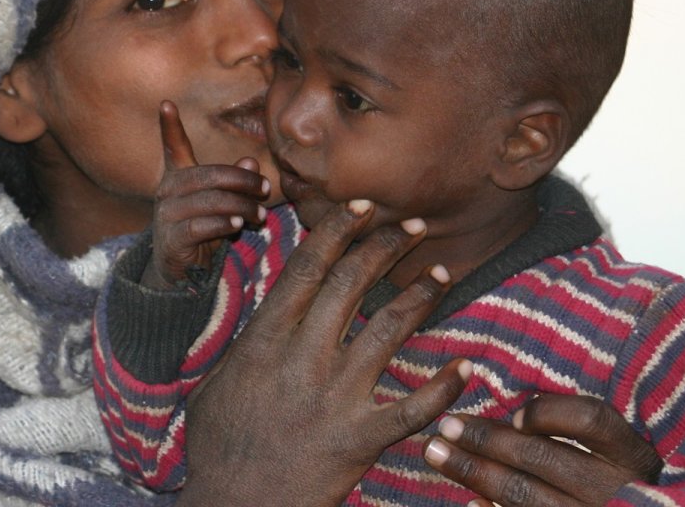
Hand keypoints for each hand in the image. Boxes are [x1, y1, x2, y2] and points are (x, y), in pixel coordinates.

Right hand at [141, 101, 269, 289]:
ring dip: (241, 206)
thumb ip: (234, 182)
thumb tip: (252, 159)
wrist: (179, 270)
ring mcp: (167, 214)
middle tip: (265, 189)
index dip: (169, 126)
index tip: (166, 103)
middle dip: (243, 180)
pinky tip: (238, 225)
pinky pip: (201, 225)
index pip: (173, 147)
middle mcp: (168, 191)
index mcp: (178, 177)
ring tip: (260, 215)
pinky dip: (223, 223)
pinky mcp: (172, 238)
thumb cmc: (202, 229)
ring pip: (210, 201)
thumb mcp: (220, 203)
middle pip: (210, 175)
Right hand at [176, 200, 470, 506]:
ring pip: (388, 329)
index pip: (307, 266)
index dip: (338, 229)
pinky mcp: (360, 439)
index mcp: (264, 338)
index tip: (361, 207)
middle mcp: (302, 357)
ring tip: (441, 270)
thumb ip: (248, 342)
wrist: (233, 506)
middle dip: (385, 245)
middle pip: (351, 283)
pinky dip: (444, 389)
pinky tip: (467, 368)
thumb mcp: (217, 380)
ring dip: (419, 295)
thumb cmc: (219, 444)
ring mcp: (334, 397)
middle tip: (410, 226)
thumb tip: (269, 311)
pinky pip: (413, 408)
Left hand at [423, 394, 663, 505]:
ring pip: (526, 493)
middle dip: (486, 439)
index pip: (590, 420)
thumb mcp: (619, 453)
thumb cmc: (622, 483)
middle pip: (542, 456)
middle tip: (445, 426)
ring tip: (437, 454)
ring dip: (475, 473)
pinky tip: (470, 502)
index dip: (550, 415)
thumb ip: (580, 429)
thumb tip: (517, 419)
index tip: (516, 416)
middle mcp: (616, 489)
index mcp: (630, 454)